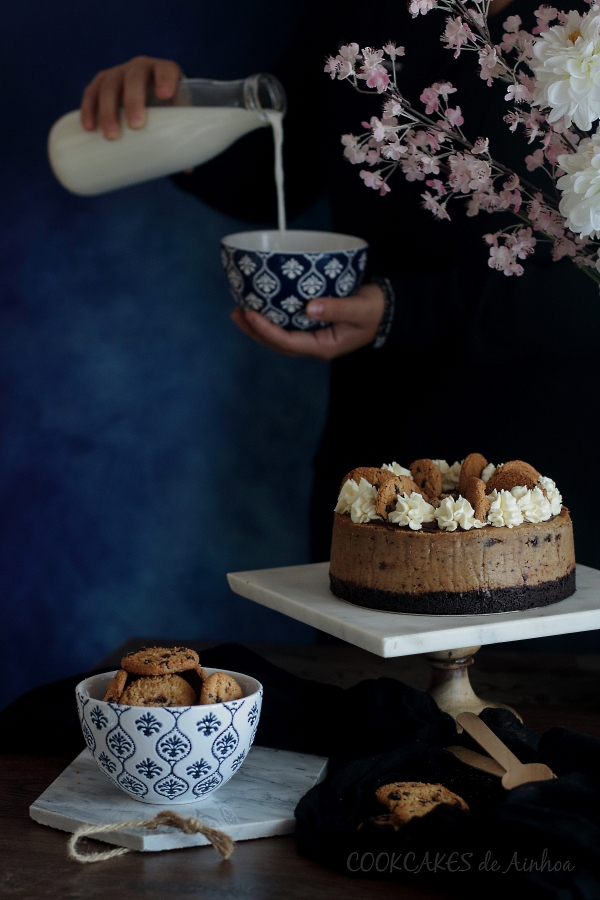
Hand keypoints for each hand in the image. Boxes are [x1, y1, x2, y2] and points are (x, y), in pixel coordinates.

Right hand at [80, 56, 181, 138]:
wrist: (147, 97)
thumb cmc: (167, 109)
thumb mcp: (176, 117)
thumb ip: (183, 139)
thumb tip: (187, 170)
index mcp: (163, 72)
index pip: (165, 69)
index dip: (165, 78)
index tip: (165, 95)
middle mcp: (139, 69)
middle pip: (134, 78)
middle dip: (133, 101)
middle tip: (135, 126)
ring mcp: (117, 74)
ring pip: (109, 86)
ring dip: (107, 110)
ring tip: (110, 135)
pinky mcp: (101, 84)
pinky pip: (91, 93)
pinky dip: (88, 109)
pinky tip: (87, 126)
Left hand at [231, 282, 384, 359]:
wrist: (386, 311)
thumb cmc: (374, 309)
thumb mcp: (359, 308)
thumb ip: (336, 308)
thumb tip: (310, 307)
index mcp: (324, 346)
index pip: (288, 342)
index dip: (267, 330)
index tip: (250, 314)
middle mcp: (315, 347)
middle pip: (278, 344)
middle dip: (255, 331)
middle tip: (236, 313)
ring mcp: (313, 340)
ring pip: (279, 339)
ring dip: (259, 328)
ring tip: (239, 312)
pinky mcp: (312, 329)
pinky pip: (286, 329)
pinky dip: (271, 321)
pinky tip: (260, 309)